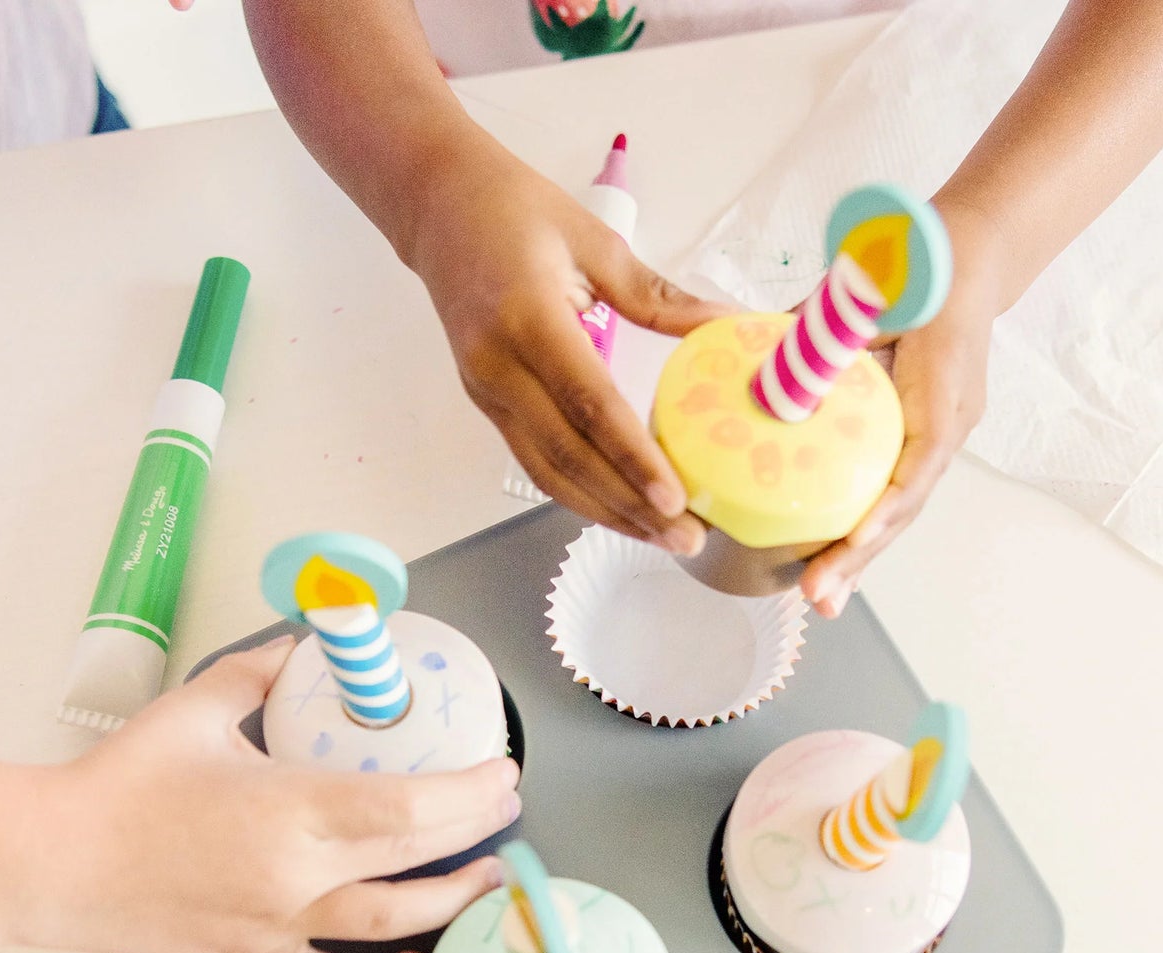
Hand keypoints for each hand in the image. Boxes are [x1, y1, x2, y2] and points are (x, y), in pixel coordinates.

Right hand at [32, 638, 519, 952]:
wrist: (51, 864)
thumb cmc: (119, 784)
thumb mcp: (198, 707)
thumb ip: (263, 670)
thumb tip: (308, 644)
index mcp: (291, 809)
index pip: (409, 806)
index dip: (469, 794)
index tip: (503, 772)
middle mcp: (297, 876)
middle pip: (414, 861)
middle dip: (475, 834)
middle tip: (507, 809)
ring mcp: (279, 926)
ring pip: (389, 927)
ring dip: (448, 905)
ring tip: (485, 881)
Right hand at [407, 144, 726, 552]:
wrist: (436, 206)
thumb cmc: (514, 210)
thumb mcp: (595, 241)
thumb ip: (658, 296)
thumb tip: (726, 322)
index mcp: (528, 318)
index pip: (588, 405)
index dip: (633, 458)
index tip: (675, 497)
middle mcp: (499, 366)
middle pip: (569, 457)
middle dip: (630, 506)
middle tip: (686, 537)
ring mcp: (487, 391)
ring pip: (548, 473)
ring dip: (607, 513)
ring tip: (661, 536)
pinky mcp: (486, 403)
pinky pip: (536, 461)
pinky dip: (580, 493)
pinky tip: (621, 510)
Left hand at [800, 202, 1005, 617]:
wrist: (959, 254)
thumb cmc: (914, 269)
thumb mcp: (867, 294)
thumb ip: (820, 332)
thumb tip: (757, 369)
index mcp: (940, 396)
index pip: (916, 468)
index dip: (883, 511)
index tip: (851, 543)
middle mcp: (942, 428)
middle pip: (902, 508)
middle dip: (860, 558)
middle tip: (819, 599)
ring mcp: (932, 438)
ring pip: (896, 510)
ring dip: (860, 557)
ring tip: (821, 600)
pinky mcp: (915, 439)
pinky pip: (887, 492)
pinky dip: (861, 528)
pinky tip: (830, 560)